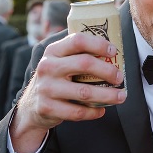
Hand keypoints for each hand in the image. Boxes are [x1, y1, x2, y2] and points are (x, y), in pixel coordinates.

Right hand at [10, 32, 125, 152]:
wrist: (31, 106)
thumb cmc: (55, 80)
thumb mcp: (58, 62)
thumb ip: (77, 55)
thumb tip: (113, 53)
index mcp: (53, 51)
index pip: (77, 40)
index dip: (99, 44)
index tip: (114, 51)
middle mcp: (47, 67)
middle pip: (85, 63)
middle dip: (108, 70)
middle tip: (119, 77)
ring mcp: (46, 88)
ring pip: (85, 92)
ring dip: (108, 95)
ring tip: (121, 96)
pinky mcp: (47, 108)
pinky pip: (78, 112)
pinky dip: (94, 112)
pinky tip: (101, 110)